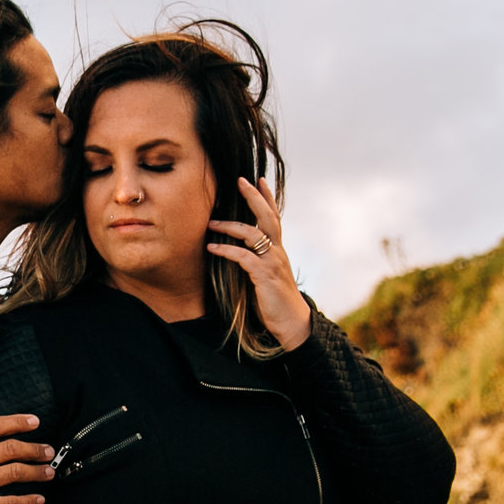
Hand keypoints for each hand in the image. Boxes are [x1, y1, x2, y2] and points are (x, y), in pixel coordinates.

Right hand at [0, 393, 54, 503]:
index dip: (17, 422)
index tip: (34, 422)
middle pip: (10, 449)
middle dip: (34, 448)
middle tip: (48, 450)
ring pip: (13, 473)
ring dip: (36, 471)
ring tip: (49, 471)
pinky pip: (7, 503)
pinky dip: (27, 502)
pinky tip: (39, 500)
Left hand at [208, 177, 311, 349]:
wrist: (292, 324)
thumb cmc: (275, 302)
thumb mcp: (265, 277)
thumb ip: (256, 262)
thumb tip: (237, 252)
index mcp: (278, 250)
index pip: (273, 218)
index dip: (267, 198)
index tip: (259, 179)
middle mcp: (277, 252)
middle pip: (267, 217)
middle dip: (254, 197)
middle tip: (240, 180)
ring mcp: (272, 262)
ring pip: (253, 233)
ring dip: (230, 225)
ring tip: (211, 222)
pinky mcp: (264, 276)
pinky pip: (243, 257)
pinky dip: (226, 250)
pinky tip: (212, 247)